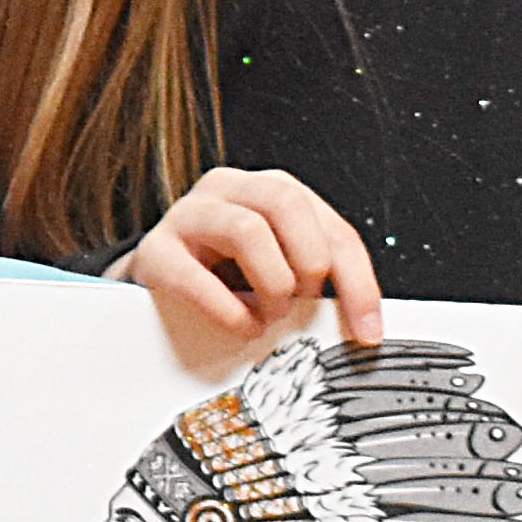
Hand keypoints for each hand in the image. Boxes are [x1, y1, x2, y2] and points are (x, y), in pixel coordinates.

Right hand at [117, 167, 385, 354]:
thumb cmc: (222, 277)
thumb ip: (311, 281)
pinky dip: (229, 312)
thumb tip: (357, 326)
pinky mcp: (155, 251)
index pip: (332, 227)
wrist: (154, 285)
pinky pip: (197, 277)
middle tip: (300, 302)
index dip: (358, 281)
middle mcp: (230, 191)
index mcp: (271, 192)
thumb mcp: (276, 270)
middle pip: (288, 202)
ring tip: (266, 314)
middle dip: (308, 263)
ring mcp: (188, 215)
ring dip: (270, 284)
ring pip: (247, 229)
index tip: (367, 330)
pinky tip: (238, 325)